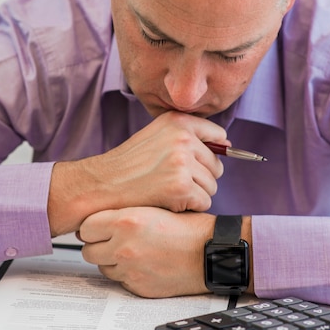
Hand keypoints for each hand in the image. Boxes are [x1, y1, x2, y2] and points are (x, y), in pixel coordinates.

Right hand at [48, 111, 227, 235]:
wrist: (103, 184)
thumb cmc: (129, 163)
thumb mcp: (156, 135)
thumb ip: (186, 135)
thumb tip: (227, 143)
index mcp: (178, 121)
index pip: (218, 135)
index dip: (213, 152)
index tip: (197, 163)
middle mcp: (183, 137)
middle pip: (217, 165)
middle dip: (201, 178)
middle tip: (175, 181)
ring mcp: (183, 162)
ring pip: (212, 186)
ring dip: (195, 194)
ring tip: (169, 191)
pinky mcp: (182, 186)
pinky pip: (203, 202)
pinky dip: (189, 208)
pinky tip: (168, 201)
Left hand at [79, 208, 215, 297]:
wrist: (209, 252)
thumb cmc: (188, 227)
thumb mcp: (155, 206)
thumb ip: (125, 212)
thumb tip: (99, 220)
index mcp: (126, 221)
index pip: (85, 227)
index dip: (91, 227)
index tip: (98, 227)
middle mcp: (124, 247)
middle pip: (88, 250)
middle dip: (97, 245)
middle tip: (112, 240)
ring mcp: (130, 270)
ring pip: (102, 267)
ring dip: (111, 260)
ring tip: (133, 251)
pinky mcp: (138, 287)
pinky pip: (120, 281)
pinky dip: (127, 274)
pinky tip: (144, 263)